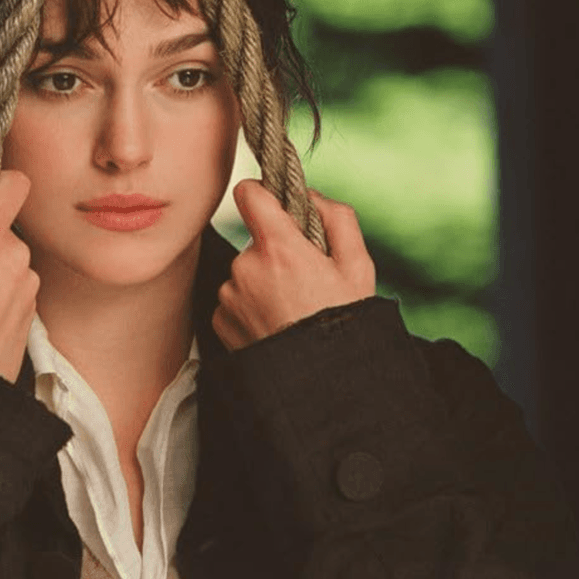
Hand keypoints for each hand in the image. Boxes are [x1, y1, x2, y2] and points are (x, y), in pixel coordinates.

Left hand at [212, 180, 376, 351]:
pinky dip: (251, 308)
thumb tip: (311, 195)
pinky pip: (234, 300)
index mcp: (279, 248)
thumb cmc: (344, 324)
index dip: (262, 193)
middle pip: (256, 241)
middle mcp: (246, 267)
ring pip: (245, 273)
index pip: (250, 194)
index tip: (272, 203)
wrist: (322, 385)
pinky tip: (275, 326)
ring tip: (291, 311)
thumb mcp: (358, 268)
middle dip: (276, 254)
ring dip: (263, 284)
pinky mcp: (220, 320)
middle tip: (304, 283)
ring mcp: (229, 296)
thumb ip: (337, 218)